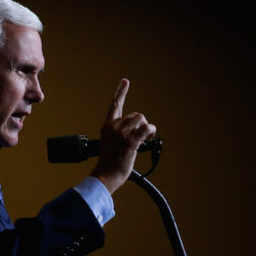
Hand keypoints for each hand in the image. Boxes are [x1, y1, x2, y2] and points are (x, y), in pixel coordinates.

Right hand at [90, 79, 156, 193]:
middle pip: (135, 115)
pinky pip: (146, 129)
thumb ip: (119, 134)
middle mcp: (114, 126)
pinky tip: (146, 138)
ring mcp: (122, 133)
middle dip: (140, 125)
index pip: (115, 105)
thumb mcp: (109, 144)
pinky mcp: (130, 140)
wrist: (106, 174)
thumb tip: (136, 134)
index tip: (125, 81)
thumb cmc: (109, 163)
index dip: (121, 92)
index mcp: (107, 126)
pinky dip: (150, 132)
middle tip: (139, 139)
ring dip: (146, 129)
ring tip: (141, 141)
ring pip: (141, 120)